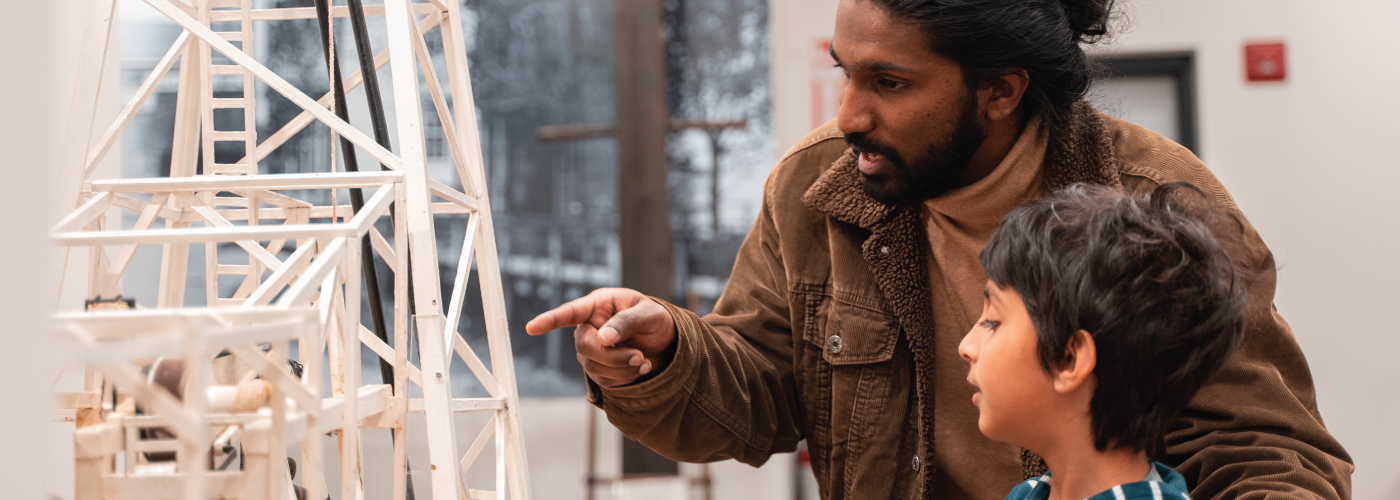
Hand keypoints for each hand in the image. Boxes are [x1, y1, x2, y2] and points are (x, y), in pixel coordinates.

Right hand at [525, 288, 676, 386]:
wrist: (665, 342)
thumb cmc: (656, 319)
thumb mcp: (649, 314)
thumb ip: (627, 322)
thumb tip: (604, 337)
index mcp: (598, 305)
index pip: (570, 313)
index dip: (550, 320)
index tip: (532, 327)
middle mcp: (589, 326)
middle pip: (585, 347)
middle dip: (613, 357)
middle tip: (640, 357)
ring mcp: (591, 349)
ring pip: (593, 367)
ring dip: (623, 369)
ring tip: (644, 361)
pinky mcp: (599, 368)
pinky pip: (604, 380)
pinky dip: (625, 378)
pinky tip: (640, 368)